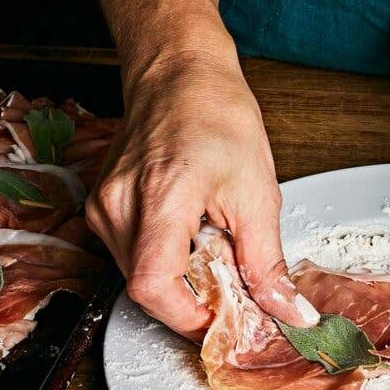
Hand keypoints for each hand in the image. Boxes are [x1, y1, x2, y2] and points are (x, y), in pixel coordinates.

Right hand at [86, 46, 317, 336]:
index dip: (189, 317)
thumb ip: (266, 263)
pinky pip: (131, 251)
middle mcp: (117, 205)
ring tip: (214, 246)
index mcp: (158, 199)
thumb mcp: (257, 192)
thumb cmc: (216, 114)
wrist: (179, 71)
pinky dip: (165, 257)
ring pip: (137, 273)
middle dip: (192, 300)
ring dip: (179, 278)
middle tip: (232, 285)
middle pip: (146, 288)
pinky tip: (192, 233)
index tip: (224, 318)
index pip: (153, 287)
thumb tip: (287, 311)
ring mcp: (102, 205)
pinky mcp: (101, 203)